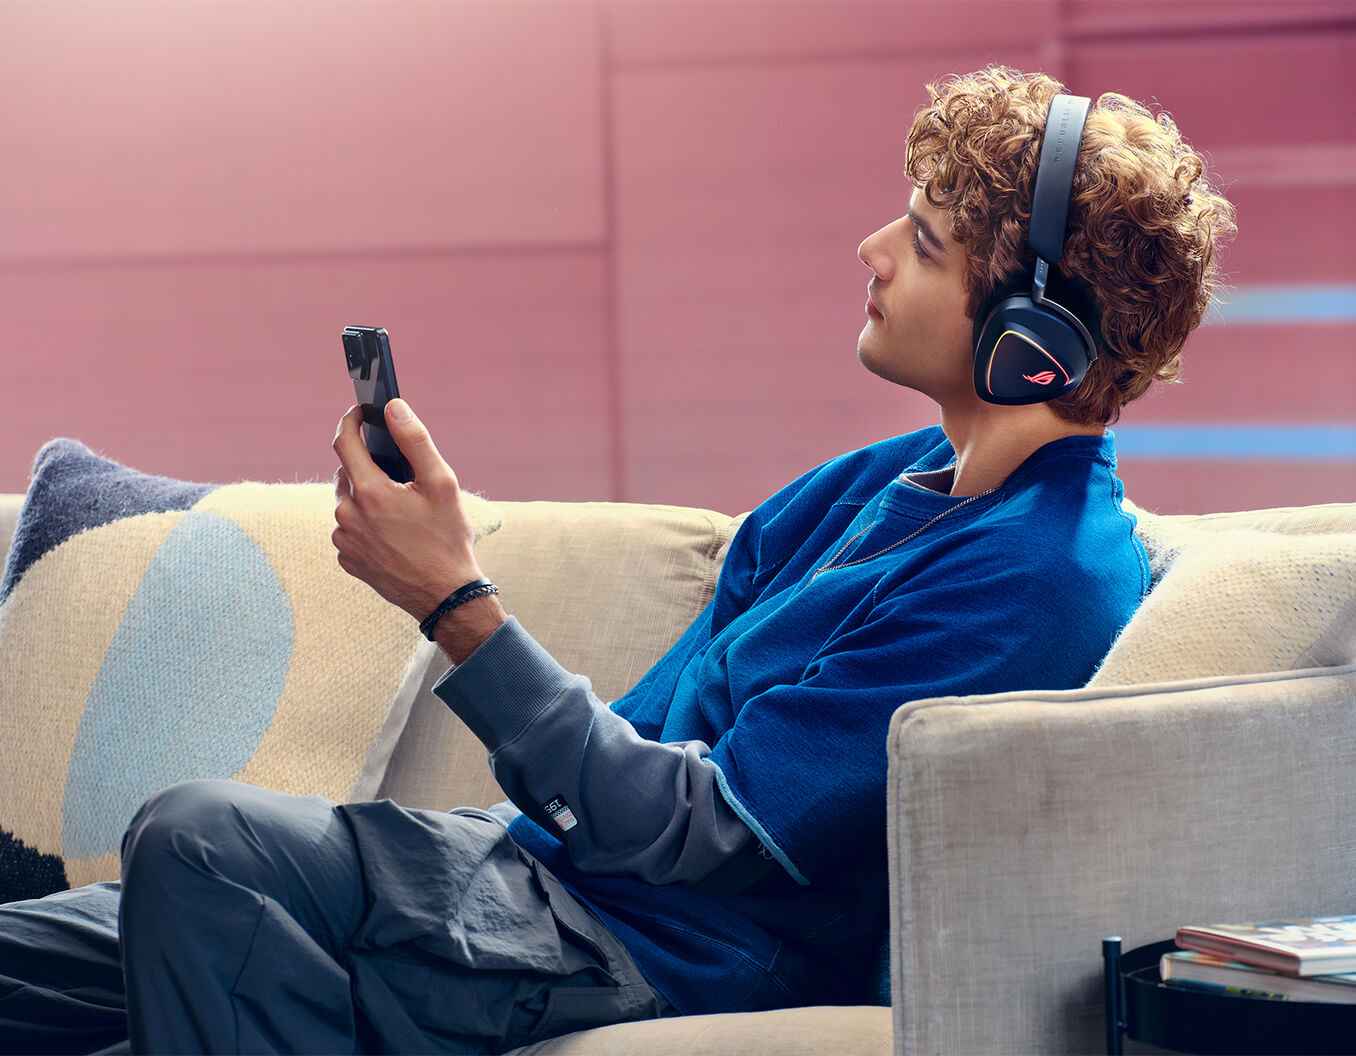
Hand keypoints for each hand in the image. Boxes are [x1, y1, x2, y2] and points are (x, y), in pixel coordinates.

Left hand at [331, 399, 482, 622]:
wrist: (445, 595)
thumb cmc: (447, 539)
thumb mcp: (442, 483)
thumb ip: (415, 440)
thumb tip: (394, 409)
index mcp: (369, 492)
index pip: (344, 442)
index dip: (351, 421)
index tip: (360, 412)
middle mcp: (348, 516)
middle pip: (347, 472)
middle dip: (367, 464)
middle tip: (398, 473)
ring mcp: (345, 540)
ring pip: (347, 502)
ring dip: (366, 495)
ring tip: (400, 509)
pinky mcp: (348, 559)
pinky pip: (349, 529)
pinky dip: (365, 522)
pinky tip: (392, 532)